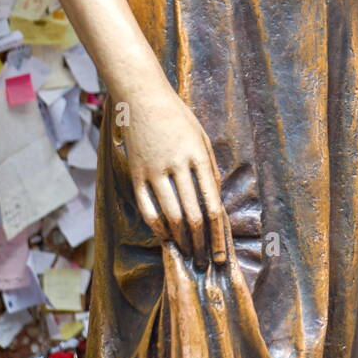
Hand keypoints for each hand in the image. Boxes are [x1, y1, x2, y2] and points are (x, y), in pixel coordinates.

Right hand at [119, 81, 226, 266]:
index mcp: (197, 156)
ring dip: (181, 240)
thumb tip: (216, 199)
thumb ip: (210, 167)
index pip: (212, 204)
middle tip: (206, 261)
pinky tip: (166, 238)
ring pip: (170, 216)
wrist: (142, 97)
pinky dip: (158, 228)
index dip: (218, 234)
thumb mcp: (201, 136)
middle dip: (202, 243)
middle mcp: (176, 165)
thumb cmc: (177, 116)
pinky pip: (147, 209)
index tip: (221, 254)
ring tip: (188, 254)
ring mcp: (153, 171)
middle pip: (192, 216)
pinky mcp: (136, 174)